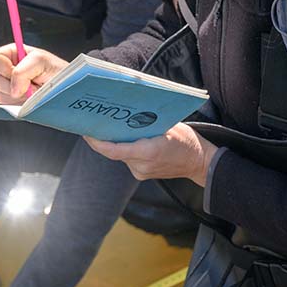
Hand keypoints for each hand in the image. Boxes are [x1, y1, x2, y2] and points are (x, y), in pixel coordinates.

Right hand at [0, 43, 68, 104]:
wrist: (67, 90)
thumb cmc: (58, 71)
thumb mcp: (41, 61)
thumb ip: (22, 71)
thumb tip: (13, 90)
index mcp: (13, 54)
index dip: (3, 67)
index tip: (15, 72)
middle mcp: (9, 70)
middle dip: (14, 84)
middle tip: (32, 83)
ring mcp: (10, 87)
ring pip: (0, 94)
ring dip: (19, 95)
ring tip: (35, 90)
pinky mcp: (13, 102)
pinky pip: (7, 106)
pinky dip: (20, 104)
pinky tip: (31, 99)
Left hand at [83, 122, 218, 187]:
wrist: (200, 163)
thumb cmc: (187, 141)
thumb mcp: (170, 126)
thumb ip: (147, 122)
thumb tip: (127, 112)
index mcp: (148, 153)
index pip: (114, 151)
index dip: (98, 143)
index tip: (87, 133)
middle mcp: (142, 166)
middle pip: (114, 152)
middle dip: (103, 139)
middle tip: (92, 124)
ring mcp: (141, 172)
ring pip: (120, 155)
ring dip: (115, 143)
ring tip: (109, 127)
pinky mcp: (141, 174)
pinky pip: (127, 159)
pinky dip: (125, 148)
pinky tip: (125, 138)